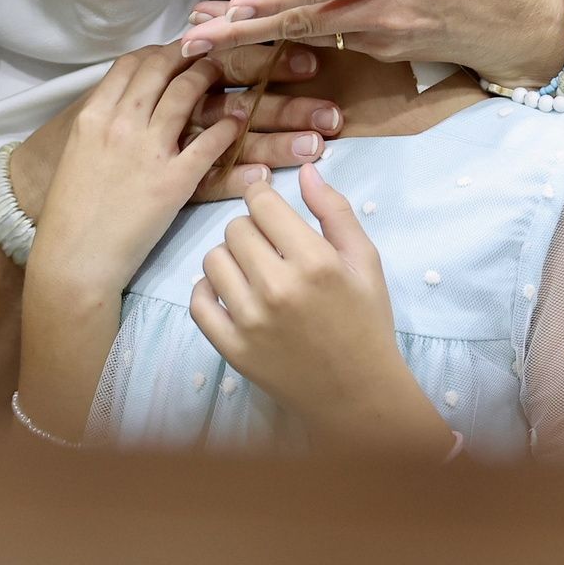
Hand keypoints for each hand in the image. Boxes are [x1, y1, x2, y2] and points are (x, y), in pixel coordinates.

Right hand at [24, 44, 250, 296]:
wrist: (73, 260)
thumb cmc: (71, 214)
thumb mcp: (77, 155)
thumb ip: (101, 126)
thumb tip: (125, 106)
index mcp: (93, 117)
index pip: (130, 64)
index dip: (158, 51)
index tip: (176, 51)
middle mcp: (120, 124)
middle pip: (160, 67)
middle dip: (189, 53)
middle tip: (210, 52)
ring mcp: (148, 150)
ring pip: (186, 92)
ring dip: (211, 77)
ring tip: (229, 74)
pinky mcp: (174, 181)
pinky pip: (209, 141)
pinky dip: (228, 126)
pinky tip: (239, 122)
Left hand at [183, 0, 563, 88]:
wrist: (524, 28)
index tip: (237, 6)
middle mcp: (385, 7)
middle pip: (304, 21)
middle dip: (244, 33)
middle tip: (189, 42)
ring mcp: (381, 35)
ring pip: (308, 37)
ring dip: (254, 39)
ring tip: (199, 39)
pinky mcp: (381, 49)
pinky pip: (327, 42)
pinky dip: (286, 40)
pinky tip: (248, 34)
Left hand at [190, 162, 453, 456]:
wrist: (357, 394)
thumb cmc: (366, 321)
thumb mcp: (365, 260)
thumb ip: (335, 211)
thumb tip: (305, 170)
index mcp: (314, 261)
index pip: (262, 203)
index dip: (263, 196)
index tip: (269, 204)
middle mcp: (277, 288)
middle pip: (235, 228)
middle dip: (251, 228)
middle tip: (270, 245)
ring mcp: (250, 321)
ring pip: (212, 259)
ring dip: (230, 257)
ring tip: (252, 269)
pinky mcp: (231, 348)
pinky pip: (197, 301)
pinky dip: (207, 290)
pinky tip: (229, 291)